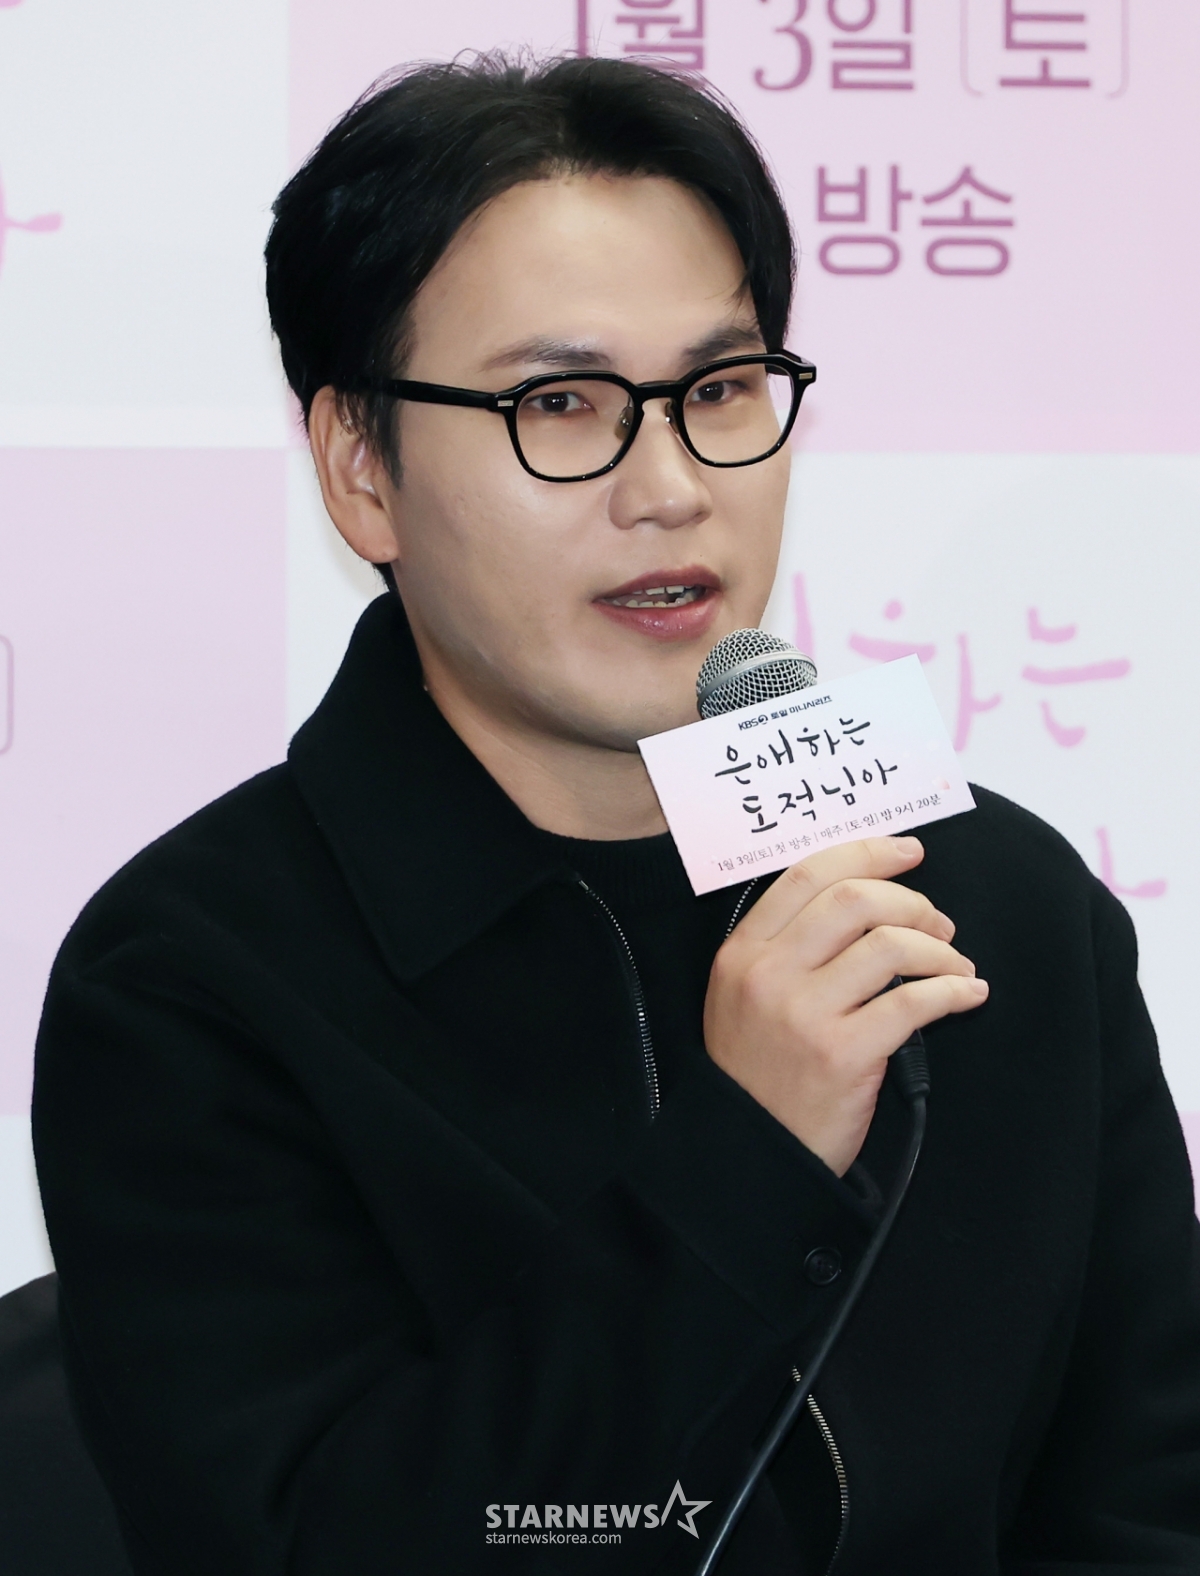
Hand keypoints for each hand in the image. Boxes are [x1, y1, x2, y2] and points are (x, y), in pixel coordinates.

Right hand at [703, 837, 987, 1175]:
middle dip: (911, 901)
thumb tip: (865, 898)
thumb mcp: (744, 998)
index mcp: (743, 952)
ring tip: (955, 966)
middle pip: (854, 900)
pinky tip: (968, 995)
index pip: (809, 874)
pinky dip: (954, 991)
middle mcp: (768, 974)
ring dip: (940, 950)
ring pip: (889, 946)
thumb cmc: (759, 1073)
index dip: (867, 853)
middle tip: (937, 923)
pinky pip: (913, 1002)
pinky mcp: (842, 1055)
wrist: (751, 1155)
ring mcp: (803, 1014)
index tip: (907, 852)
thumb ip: (787, 947)